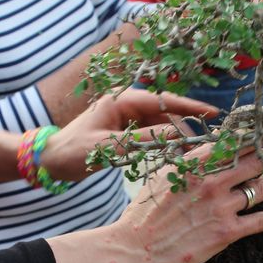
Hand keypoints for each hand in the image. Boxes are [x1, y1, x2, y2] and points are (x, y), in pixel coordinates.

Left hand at [41, 90, 219, 180]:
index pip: (163, 101)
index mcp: (121, 100)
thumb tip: (176, 135)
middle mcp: (126, 106)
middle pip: (165, 114)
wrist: (49, 161)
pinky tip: (173, 158)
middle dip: (184, 129)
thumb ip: (142, 140)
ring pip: (160, 127)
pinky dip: (162, 147)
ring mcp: (126, 119)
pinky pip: (151, 137)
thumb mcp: (108, 147)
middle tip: (202, 147)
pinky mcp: (125, 133)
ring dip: (174, 140)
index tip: (212, 113)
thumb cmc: (72, 151)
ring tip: (190, 155)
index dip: (189, 107)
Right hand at [114, 145, 262, 262]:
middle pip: (253, 161)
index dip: (248, 140)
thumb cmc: (145, 212)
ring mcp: (221, 207)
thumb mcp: (162, 175)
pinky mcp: (226, 233)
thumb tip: (205, 149)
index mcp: (194, 164)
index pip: (233, 143)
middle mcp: (211, 181)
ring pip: (260, 188)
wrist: (137, 248)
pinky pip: (261, 220)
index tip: (255, 140)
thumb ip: (187, 161)